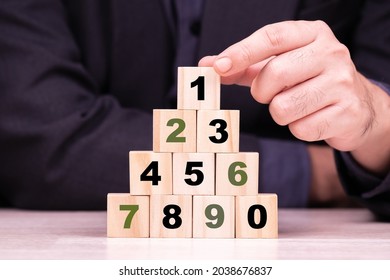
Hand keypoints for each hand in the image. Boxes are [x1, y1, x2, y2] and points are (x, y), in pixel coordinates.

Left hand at [200, 20, 389, 174]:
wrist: (356, 106)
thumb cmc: (308, 81)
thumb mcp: (280, 64)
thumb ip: (245, 65)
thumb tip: (208, 64)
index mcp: (312, 34)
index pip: (272, 37)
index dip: (242, 52)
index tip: (218, 67)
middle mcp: (331, 53)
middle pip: (274, 74)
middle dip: (262, 91)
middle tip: (270, 94)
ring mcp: (342, 83)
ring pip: (284, 107)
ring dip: (280, 112)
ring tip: (295, 105)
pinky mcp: (347, 113)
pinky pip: (301, 129)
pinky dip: (298, 128)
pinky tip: (312, 118)